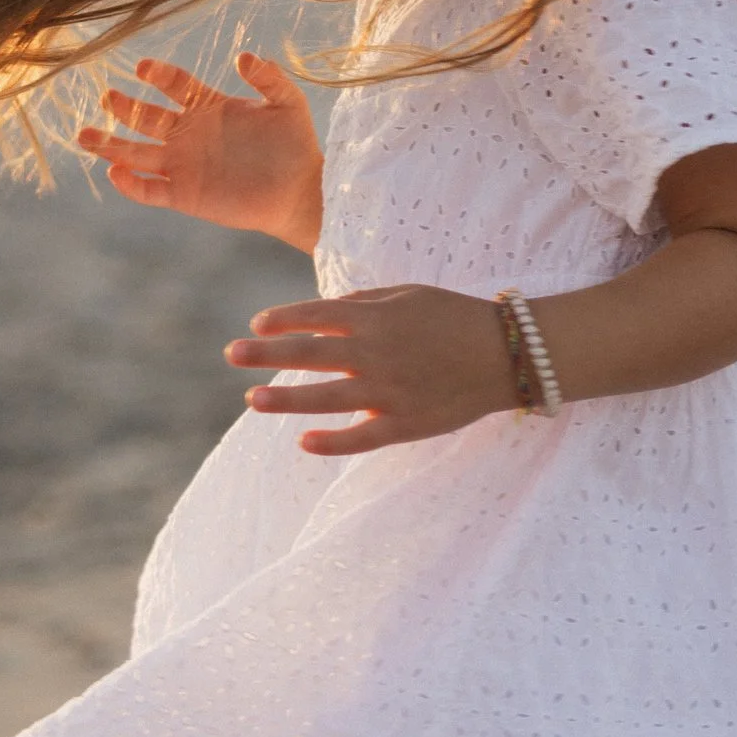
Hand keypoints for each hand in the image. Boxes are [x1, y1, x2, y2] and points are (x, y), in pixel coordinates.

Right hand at [77, 50, 322, 248]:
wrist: (300, 192)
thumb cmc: (296, 146)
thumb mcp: (287, 102)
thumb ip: (269, 77)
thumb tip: (244, 57)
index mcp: (209, 107)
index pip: (175, 85)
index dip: (158, 75)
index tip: (142, 68)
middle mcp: (190, 134)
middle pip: (146, 117)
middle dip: (124, 107)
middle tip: (106, 96)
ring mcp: (184, 165)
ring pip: (137, 153)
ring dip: (110, 145)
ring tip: (84, 136)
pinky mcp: (185, 195)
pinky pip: (150, 190)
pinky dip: (130, 184)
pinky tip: (114, 172)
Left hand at [226, 285, 515, 456]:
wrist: (505, 355)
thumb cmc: (455, 317)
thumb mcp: (409, 294)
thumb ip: (365, 301)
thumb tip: (325, 309)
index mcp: (375, 318)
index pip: (316, 316)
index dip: (283, 319)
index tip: (257, 324)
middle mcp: (374, 354)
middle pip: (308, 354)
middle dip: (265, 354)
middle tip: (231, 354)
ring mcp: (387, 392)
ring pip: (325, 399)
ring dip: (285, 399)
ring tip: (252, 399)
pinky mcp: (404, 424)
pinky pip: (361, 437)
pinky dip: (332, 443)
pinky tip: (304, 442)